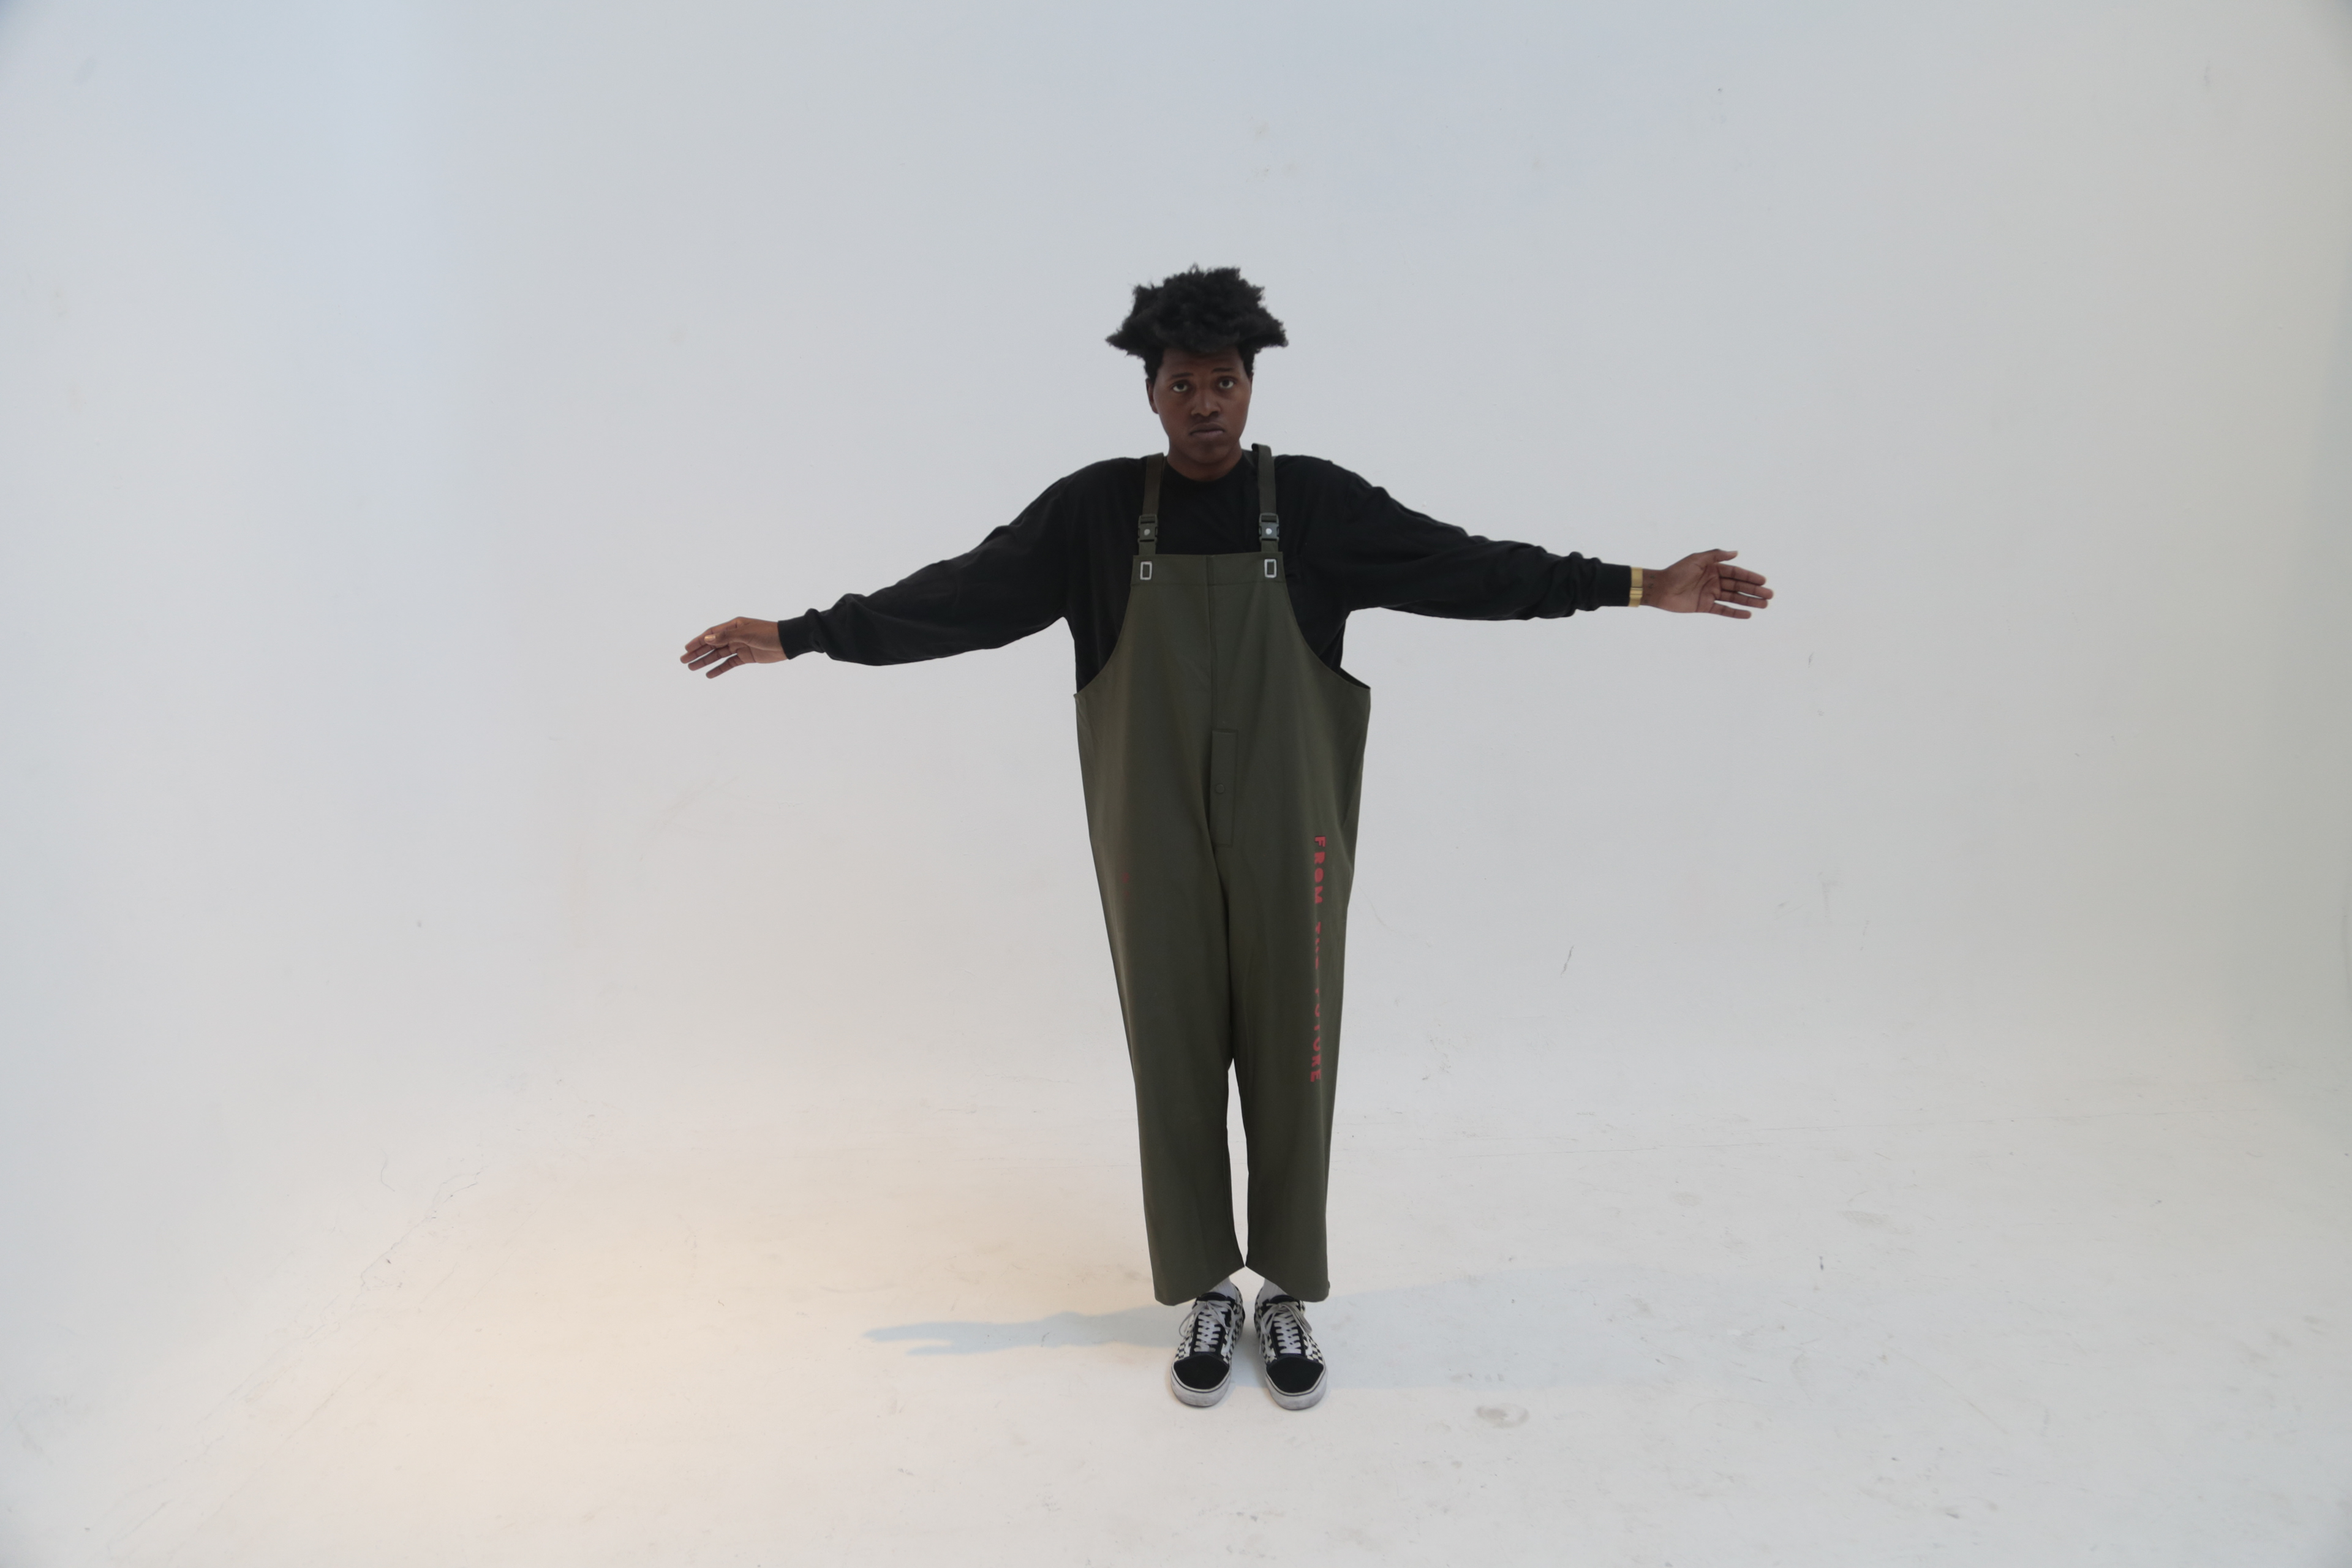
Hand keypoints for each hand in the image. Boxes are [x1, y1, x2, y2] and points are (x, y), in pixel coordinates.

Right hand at [681, 617, 786, 676]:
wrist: (787, 643)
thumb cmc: (768, 634)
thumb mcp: (746, 634)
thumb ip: (726, 636)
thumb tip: (707, 638)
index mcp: (733, 626)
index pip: (711, 633)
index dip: (698, 640)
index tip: (686, 648)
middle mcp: (735, 635)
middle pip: (712, 645)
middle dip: (697, 652)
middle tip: (683, 661)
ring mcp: (740, 646)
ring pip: (718, 655)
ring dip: (705, 661)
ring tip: (691, 668)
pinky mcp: (747, 657)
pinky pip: (729, 663)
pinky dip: (719, 669)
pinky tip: (709, 674)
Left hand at [1644, 550, 1771, 618]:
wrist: (1660, 588)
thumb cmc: (1677, 571)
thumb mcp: (1696, 559)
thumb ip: (1716, 556)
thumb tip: (1736, 553)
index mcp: (1713, 569)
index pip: (1736, 573)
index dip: (1750, 577)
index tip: (1764, 581)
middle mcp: (1714, 581)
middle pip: (1738, 586)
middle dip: (1754, 590)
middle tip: (1770, 595)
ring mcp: (1710, 594)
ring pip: (1734, 598)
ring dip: (1749, 601)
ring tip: (1764, 605)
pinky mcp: (1705, 606)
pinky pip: (1723, 610)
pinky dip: (1735, 613)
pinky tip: (1748, 614)